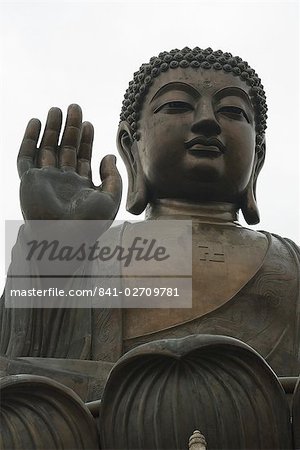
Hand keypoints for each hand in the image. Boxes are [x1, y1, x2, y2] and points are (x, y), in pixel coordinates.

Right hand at [17, 104, 121, 220]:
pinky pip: (26, 156)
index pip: (84, 157)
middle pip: (66, 149)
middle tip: (74, 107)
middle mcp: (63, 181)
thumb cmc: (90, 223)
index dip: (86, 140)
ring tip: (56, 109)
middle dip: (70, 128)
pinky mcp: (28, 180)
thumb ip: (112, 176)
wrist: (64, 237)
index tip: (89, 123)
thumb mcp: (110, 198)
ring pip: (47, 148)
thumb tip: (109, 155)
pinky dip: (29, 139)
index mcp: (81, 186)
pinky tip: (35, 122)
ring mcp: (45, 180)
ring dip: (51, 129)